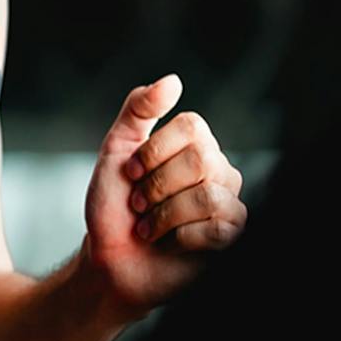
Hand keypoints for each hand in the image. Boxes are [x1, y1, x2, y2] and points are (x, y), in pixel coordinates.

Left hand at [81, 73, 247, 318]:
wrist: (110, 258)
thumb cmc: (114, 206)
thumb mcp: (115, 151)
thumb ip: (139, 110)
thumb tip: (173, 81)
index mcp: (194, 145)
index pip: (192, 126)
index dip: (155, 150)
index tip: (130, 172)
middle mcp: (218, 170)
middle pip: (200, 160)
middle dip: (156, 185)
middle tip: (138, 204)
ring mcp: (227, 203)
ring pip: (208, 196)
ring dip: (165, 215)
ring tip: (149, 227)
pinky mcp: (230, 237)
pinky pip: (217, 229)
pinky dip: (179, 238)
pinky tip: (168, 244)